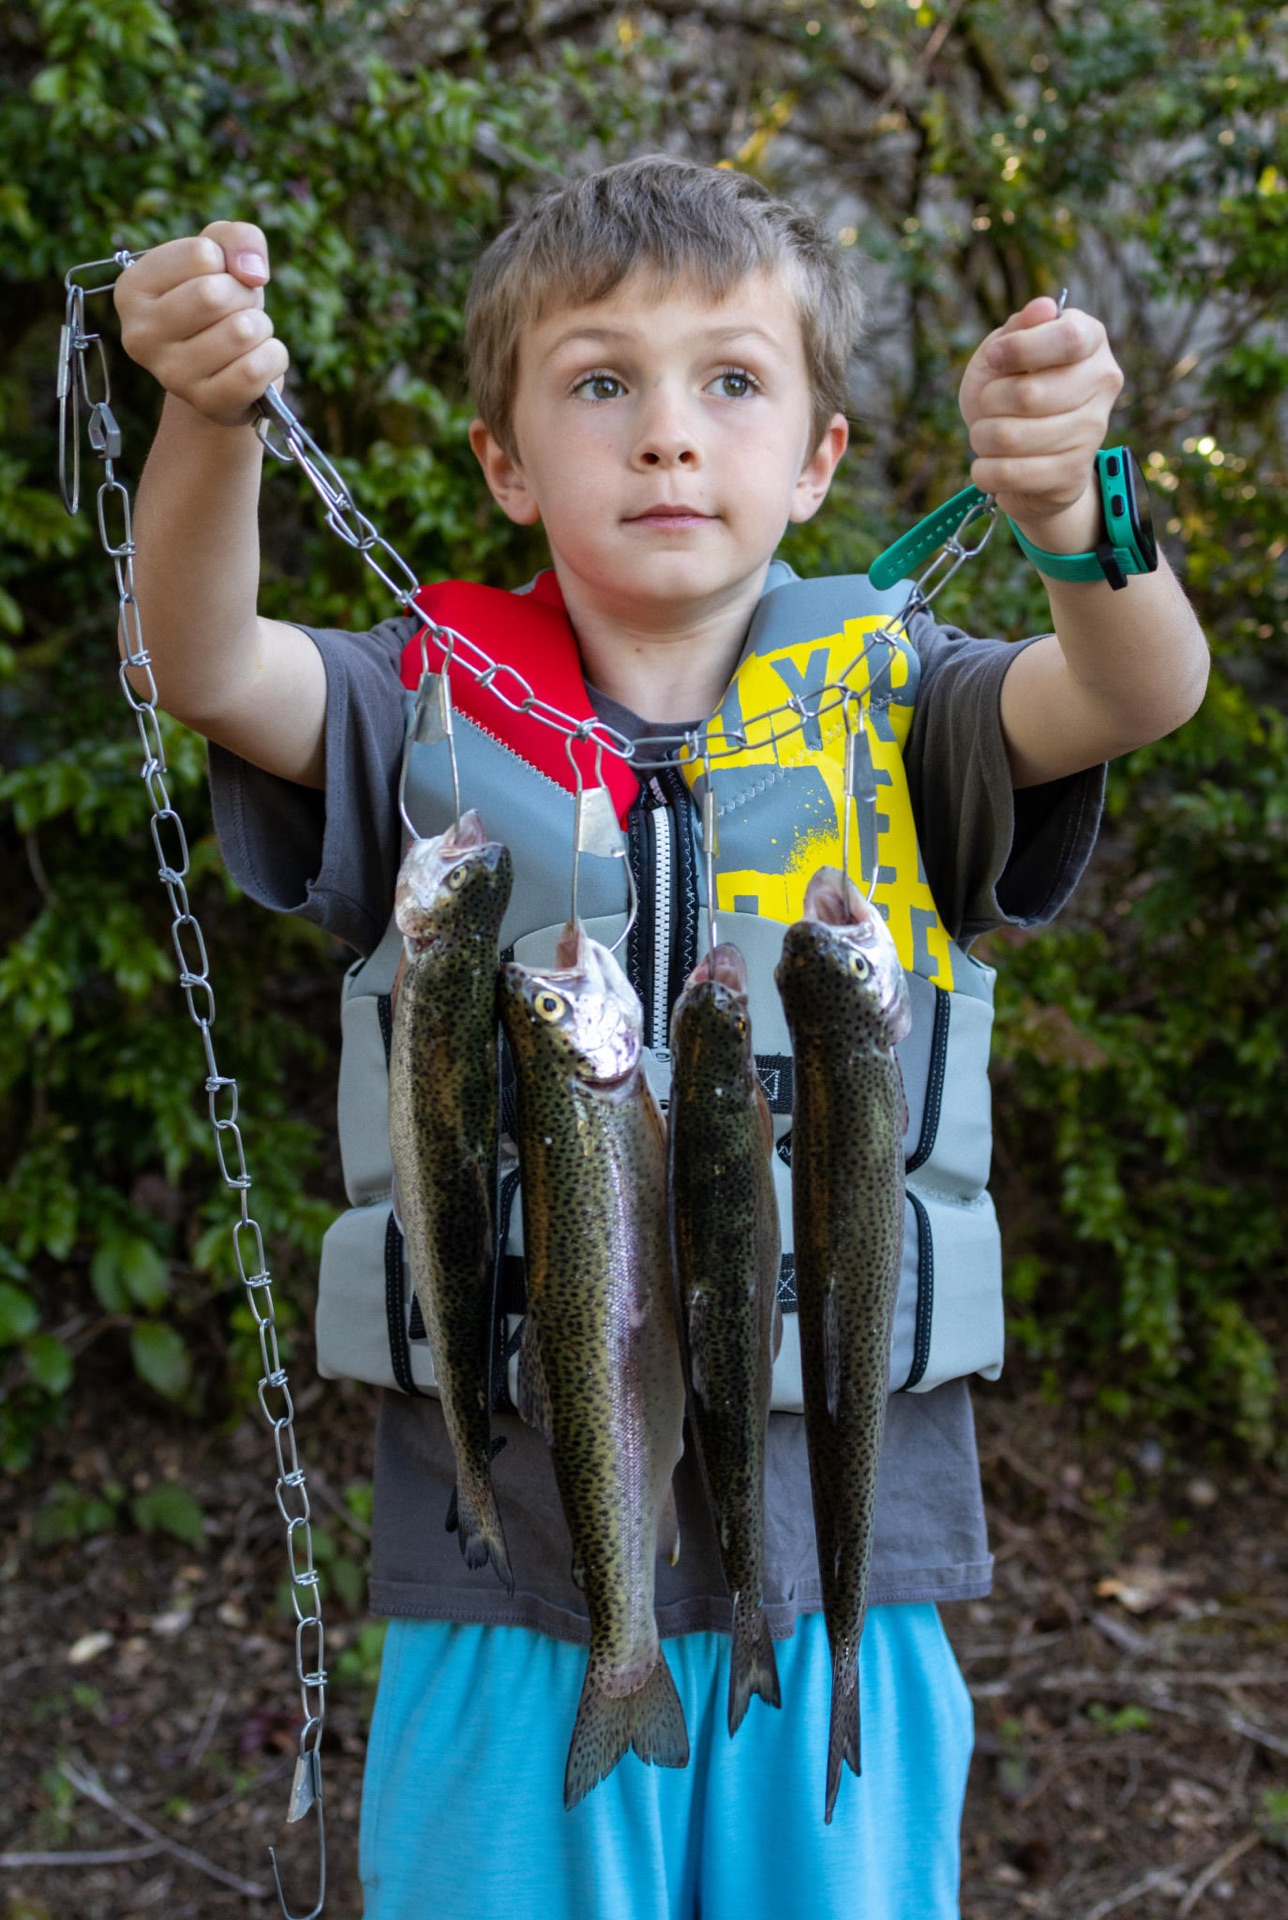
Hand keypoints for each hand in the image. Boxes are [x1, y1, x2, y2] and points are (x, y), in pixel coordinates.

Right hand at [113, 220, 289, 427]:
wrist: (222, 371)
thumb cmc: (219, 304)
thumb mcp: (223, 254)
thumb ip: (239, 238)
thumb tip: (252, 273)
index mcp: (132, 288)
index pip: (202, 255)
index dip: (226, 263)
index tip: (217, 279)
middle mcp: (139, 334)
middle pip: (216, 294)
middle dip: (244, 296)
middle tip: (237, 310)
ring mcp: (169, 374)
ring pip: (241, 332)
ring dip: (261, 328)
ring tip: (245, 336)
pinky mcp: (205, 403)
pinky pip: (255, 371)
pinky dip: (273, 358)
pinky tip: (258, 360)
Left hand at [958, 296, 1123, 553]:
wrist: (1024, 457)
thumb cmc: (1010, 393)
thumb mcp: (1004, 353)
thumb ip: (1019, 327)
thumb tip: (1043, 307)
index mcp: (1092, 340)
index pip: (1067, 338)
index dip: (1019, 349)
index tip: (993, 358)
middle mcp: (1103, 382)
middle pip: (1028, 394)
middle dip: (990, 401)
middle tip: (990, 405)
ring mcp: (1093, 430)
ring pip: (1011, 437)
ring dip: (982, 437)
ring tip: (989, 435)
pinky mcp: (1074, 473)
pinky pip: (1010, 473)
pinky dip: (984, 470)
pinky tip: (988, 465)